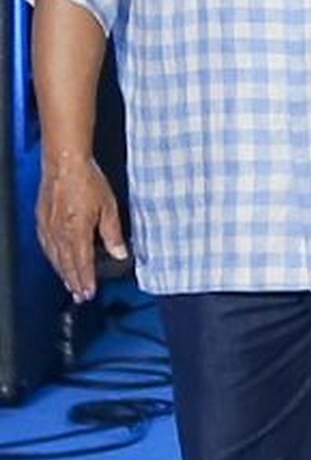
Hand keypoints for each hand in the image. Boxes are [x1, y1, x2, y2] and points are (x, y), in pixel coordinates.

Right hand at [37, 155, 126, 302]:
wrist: (65, 162)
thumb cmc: (87, 180)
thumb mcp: (109, 208)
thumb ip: (113, 234)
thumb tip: (120, 253)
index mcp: (77, 231)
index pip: (82, 263)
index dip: (86, 280)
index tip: (89, 293)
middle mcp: (60, 232)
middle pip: (66, 264)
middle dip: (74, 281)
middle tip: (80, 296)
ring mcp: (48, 226)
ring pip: (54, 256)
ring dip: (63, 272)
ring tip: (70, 284)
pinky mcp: (42, 218)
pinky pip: (46, 244)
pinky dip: (52, 257)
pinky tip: (56, 260)